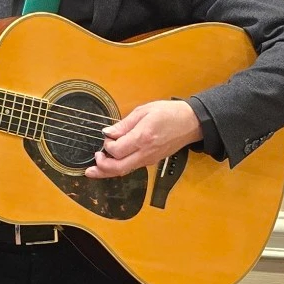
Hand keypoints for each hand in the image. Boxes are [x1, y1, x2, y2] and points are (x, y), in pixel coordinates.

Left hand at [87, 99, 202, 178]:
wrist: (190, 123)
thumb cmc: (168, 113)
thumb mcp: (144, 111)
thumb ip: (124, 124)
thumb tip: (108, 133)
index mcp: (142, 138)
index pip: (117, 150)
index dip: (106, 146)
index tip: (106, 137)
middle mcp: (145, 152)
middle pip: (118, 168)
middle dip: (101, 168)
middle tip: (92, 163)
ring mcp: (149, 159)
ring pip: (124, 171)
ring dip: (107, 172)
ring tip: (94, 170)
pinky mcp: (151, 161)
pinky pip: (132, 168)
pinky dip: (119, 169)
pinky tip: (111, 165)